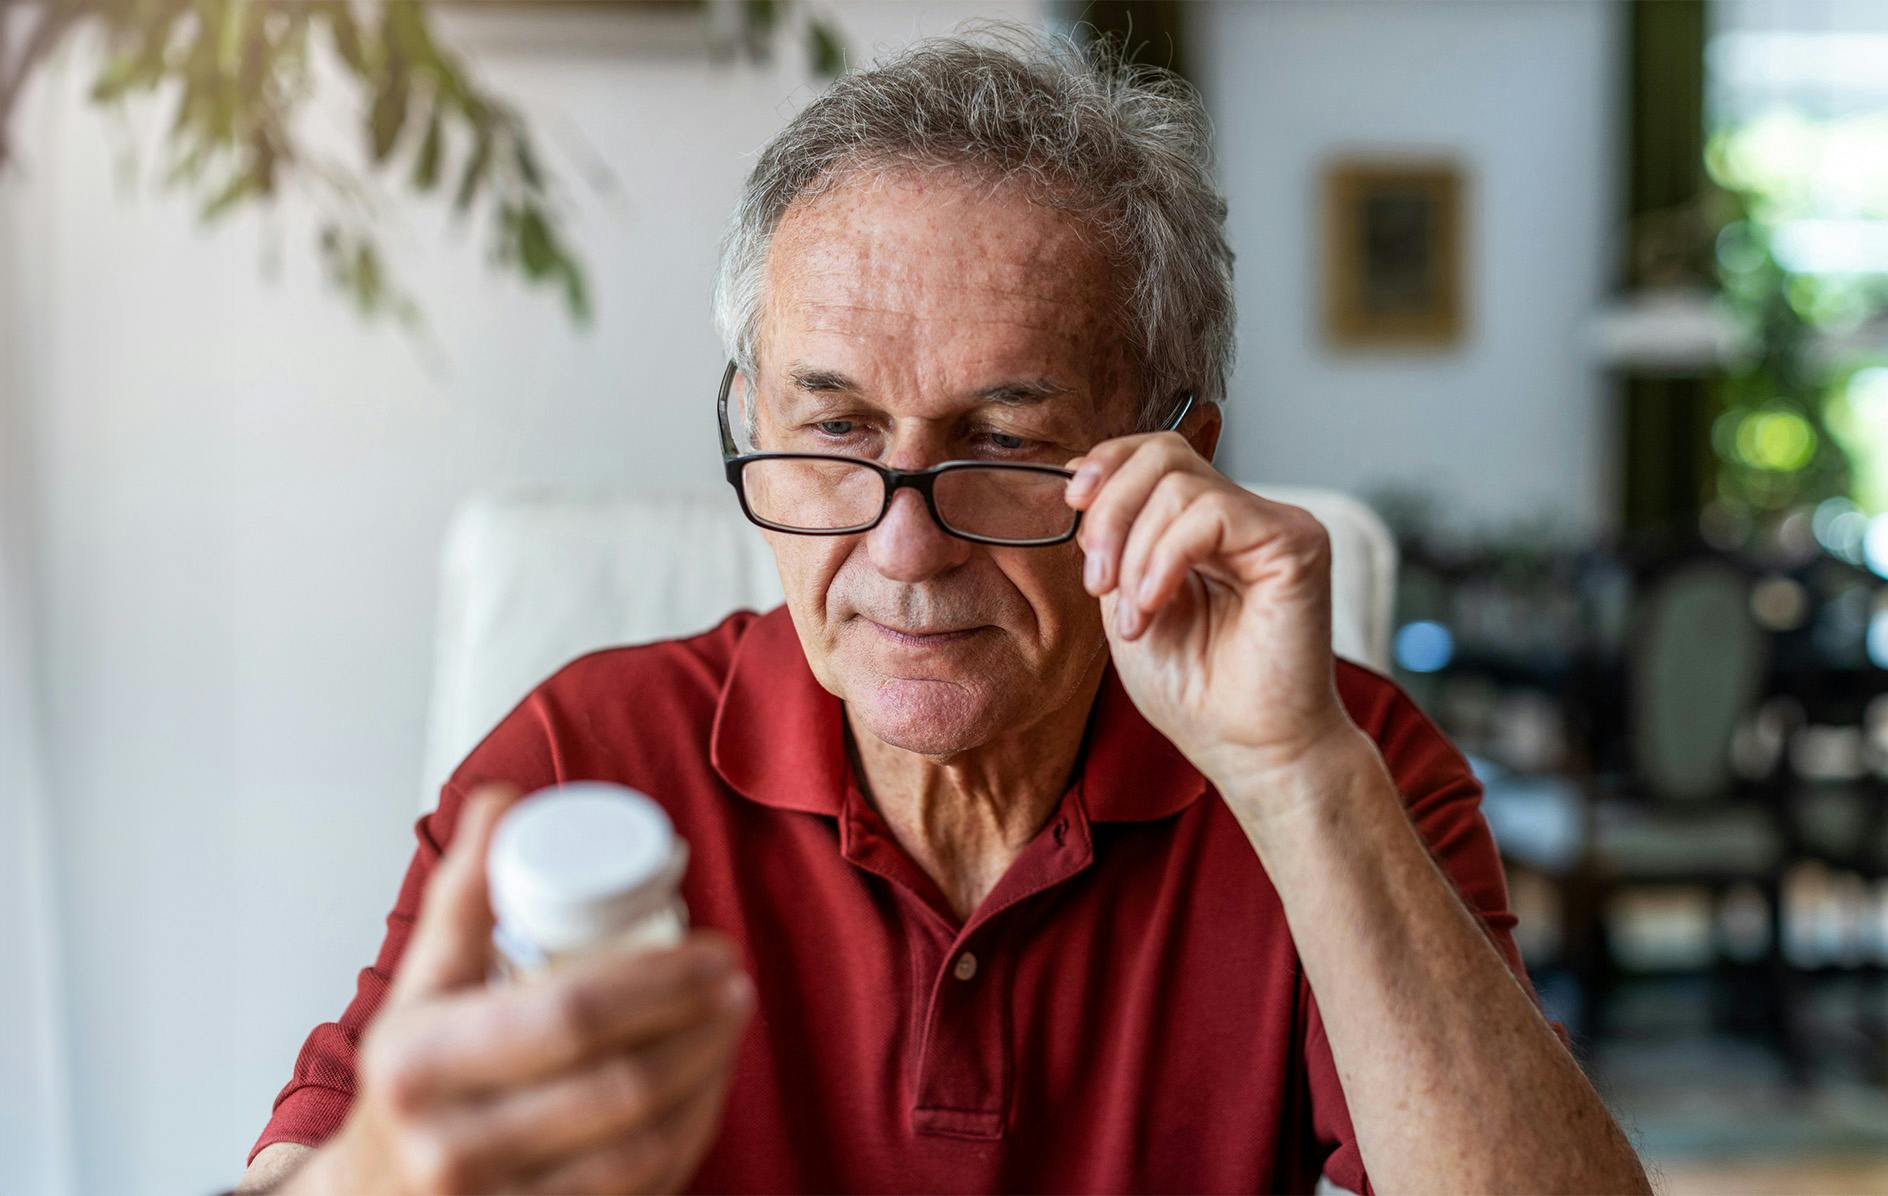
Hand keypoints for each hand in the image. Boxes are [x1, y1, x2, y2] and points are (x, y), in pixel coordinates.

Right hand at [292, 786, 753, 1194]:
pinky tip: (708, 1090)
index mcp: (420, 1066)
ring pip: (644, 1147)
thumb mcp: (418, 991)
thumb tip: (503, 800)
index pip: (569, 1014)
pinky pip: (644, 1191)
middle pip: (621, 1086)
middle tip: (736, 982)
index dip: (661, 980)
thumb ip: (463, 896)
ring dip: (709, 1079)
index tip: (711, 948)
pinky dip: (690, 1136)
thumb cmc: (409, 1085)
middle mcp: (454, 1149)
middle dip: (700, 1027)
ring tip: (732, 1025)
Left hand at [1063, 431, 1358, 788]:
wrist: (1247, 749)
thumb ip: (1114, 541)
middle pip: (1163, 454)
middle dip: (1110, 511)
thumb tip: (1079, 477)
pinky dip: (1166, 559)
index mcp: (1204, 525)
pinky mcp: (1297, 542)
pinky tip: (1155, 606)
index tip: (1072, 506)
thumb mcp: (1127, 601)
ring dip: (1135, 554)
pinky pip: (1212, 514)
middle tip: (1097, 581)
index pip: (1155, 452)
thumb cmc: (1194, 690)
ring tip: (1135, 617)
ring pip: (1180, 486)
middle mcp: (1244, 515)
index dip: (1107, 463)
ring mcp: (1274, 524)